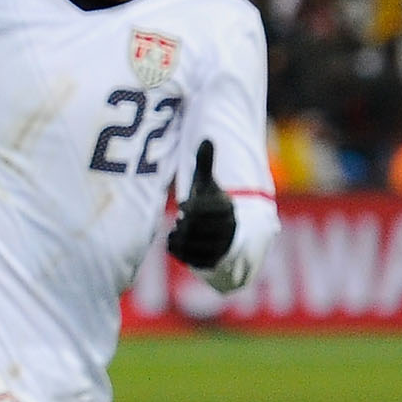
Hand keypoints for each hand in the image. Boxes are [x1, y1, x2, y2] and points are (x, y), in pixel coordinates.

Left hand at [166, 140, 236, 268]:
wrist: (221, 233)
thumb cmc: (209, 204)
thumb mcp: (207, 184)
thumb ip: (206, 164)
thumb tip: (207, 139)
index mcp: (227, 208)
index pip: (199, 209)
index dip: (188, 208)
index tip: (184, 207)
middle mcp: (227, 230)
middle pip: (190, 226)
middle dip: (183, 222)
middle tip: (183, 221)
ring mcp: (219, 248)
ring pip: (186, 241)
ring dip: (178, 235)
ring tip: (182, 230)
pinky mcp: (209, 262)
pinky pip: (182, 256)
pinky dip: (174, 247)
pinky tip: (177, 240)